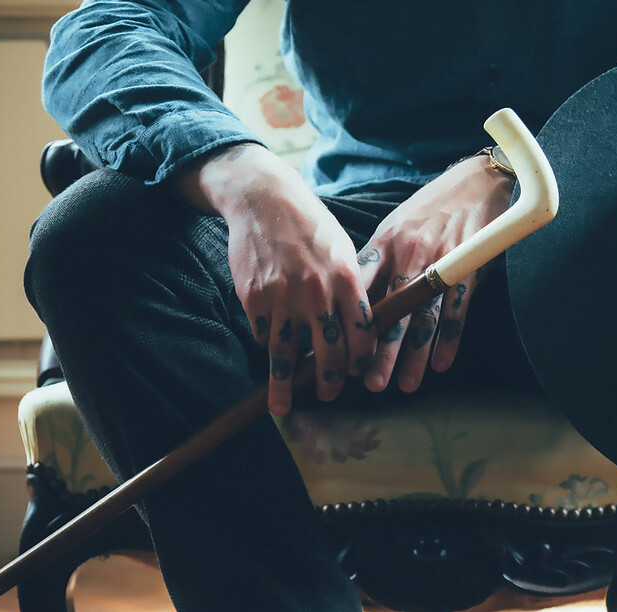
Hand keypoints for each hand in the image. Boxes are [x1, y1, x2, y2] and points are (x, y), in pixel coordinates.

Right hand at [173, 143, 376, 415]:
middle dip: (329, 380)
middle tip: (328, 393)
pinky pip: (263, 334)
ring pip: (287, 354)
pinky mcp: (254, 298)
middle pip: (328, 352)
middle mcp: (318, 293)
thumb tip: (361, 328)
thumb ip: (353, 289)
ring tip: (284, 405)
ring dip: (286, 384)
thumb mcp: (343, 251)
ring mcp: (283, 298)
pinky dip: (268, 345)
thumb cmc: (311, 226)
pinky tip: (271, 351)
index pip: (362, 334)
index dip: (361, 360)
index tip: (357, 373)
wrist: (265, 201)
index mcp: (347, 280)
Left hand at [358, 153, 514, 392]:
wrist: (477, 181)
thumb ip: (376, 261)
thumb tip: (354, 300)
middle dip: (379, 352)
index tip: (337, 351)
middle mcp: (409, 255)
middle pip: (390, 313)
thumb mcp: (394, 226)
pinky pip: (455, 312)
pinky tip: (440, 364)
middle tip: (368, 384)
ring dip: (413, 356)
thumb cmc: (430, 207)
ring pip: (422, 319)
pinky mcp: (468, 270)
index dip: (347, 322)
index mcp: (385, 243)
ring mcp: (440, 264)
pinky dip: (448, 340)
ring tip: (405, 385)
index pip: (359, 289)